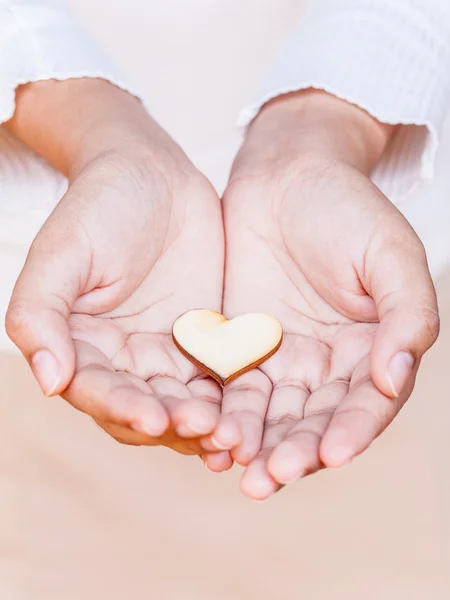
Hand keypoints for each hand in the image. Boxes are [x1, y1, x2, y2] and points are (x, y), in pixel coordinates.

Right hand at [5, 79, 238, 460]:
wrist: (152, 174)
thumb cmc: (97, 205)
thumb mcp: (61, 253)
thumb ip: (40, 313)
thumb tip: (50, 381)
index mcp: (79, 346)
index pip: (96, 390)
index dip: (121, 407)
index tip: (152, 418)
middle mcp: (121, 360)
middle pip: (144, 407)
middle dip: (172, 422)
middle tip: (203, 429)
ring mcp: (166, 354)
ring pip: (185, 402)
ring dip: (207, 422)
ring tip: (232, 436)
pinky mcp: (204, 343)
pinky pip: (220, 377)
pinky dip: (234, 398)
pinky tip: (254, 414)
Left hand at [221, 90, 438, 497]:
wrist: (286, 174)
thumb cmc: (347, 208)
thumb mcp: (390, 255)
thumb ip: (407, 315)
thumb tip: (396, 378)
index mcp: (373, 348)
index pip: (366, 403)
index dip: (352, 430)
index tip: (332, 454)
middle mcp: (329, 363)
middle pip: (315, 420)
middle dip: (295, 451)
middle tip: (270, 478)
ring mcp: (282, 357)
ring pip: (271, 413)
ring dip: (255, 444)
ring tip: (239, 471)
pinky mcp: (239, 346)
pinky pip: (230, 387)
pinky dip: (222, 413)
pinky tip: (210, 436)